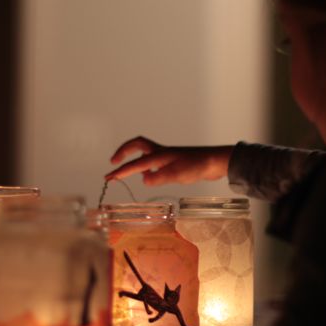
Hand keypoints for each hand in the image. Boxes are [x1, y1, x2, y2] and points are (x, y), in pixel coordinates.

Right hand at [105, 136, 233, 185]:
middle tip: (114, 162)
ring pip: (146, 153)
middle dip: (123, 152)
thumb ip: (160, 176)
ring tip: (129, 173)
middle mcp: (161, 153)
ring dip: (135, 160)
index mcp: (160, 155)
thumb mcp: (178, 174)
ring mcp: (167, 156)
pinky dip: (148, 167)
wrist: (216, 162)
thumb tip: (144, 180)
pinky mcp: (174, 161)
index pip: (136, 164)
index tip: (109, 177)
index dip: (121, 171)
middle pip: (137, 145)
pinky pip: (155, 161)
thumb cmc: (198, 165)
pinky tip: (152, 176)